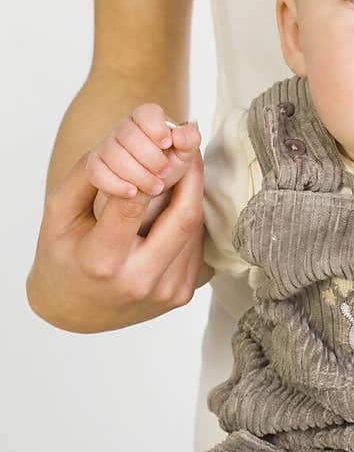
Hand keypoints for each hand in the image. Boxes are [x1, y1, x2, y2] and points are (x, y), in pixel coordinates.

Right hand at [27, 103, 213, 332]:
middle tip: (190, 144)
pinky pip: (195, 248)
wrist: (76, 311)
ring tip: (180, 171)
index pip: (133, 204)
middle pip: (182, 218)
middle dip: (191, 175)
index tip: (164, 142)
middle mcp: (139, 281)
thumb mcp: (58, 215)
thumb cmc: (63, 256)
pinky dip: (188, 222)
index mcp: (102, 261)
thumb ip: (87, 176)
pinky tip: (174, 208)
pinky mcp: (182, 295)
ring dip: (191, 197)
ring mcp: (166, 292)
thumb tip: (123, 140)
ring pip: (194, 231)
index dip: (154, 168)